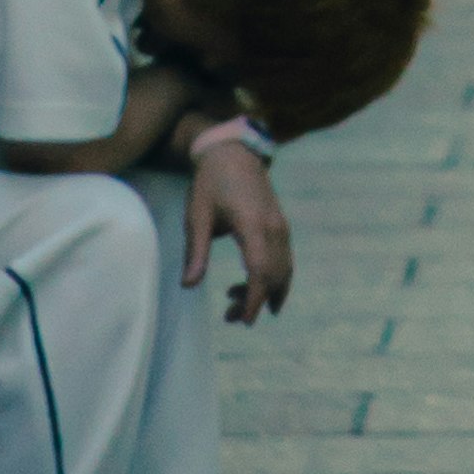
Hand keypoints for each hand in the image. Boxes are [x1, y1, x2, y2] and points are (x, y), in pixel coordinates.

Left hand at [181, 124, 290, 323]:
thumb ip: (195, 252)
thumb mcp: (197, 216)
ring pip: (283, 269)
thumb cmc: (210, 183)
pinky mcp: (281, 225)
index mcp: (253, 225)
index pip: (260, 271)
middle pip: (274, 275)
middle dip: (256, 301)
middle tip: (229, 316)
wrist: (233, 152)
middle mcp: (273, 227)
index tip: (244, 321)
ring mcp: (281, 226)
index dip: (255, 300)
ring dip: (266, 291)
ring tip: (236, 303)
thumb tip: (188, 286)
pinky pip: (284, 259)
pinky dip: (273, 278)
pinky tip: (255, 286)